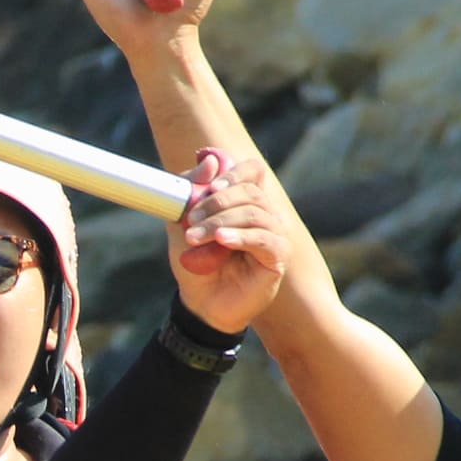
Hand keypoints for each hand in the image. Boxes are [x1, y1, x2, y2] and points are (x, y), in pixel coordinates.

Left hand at [168, 150, 290, 335]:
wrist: (200, 301)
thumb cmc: (195, 260)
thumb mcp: (183, 221)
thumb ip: (191, 190)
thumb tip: (209, 158)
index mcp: (245, 201)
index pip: (253, 171)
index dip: (234, 173)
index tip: (209, 185)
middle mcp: (265, 214)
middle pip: (251, 191)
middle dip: (217, 201)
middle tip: (191, 218)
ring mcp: (275, 235)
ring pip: (255, 213)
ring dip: (220, 221)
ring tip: (196, 237)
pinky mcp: (278, 257)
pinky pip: (263, 239)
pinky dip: (240, 236)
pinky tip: (221, 241)